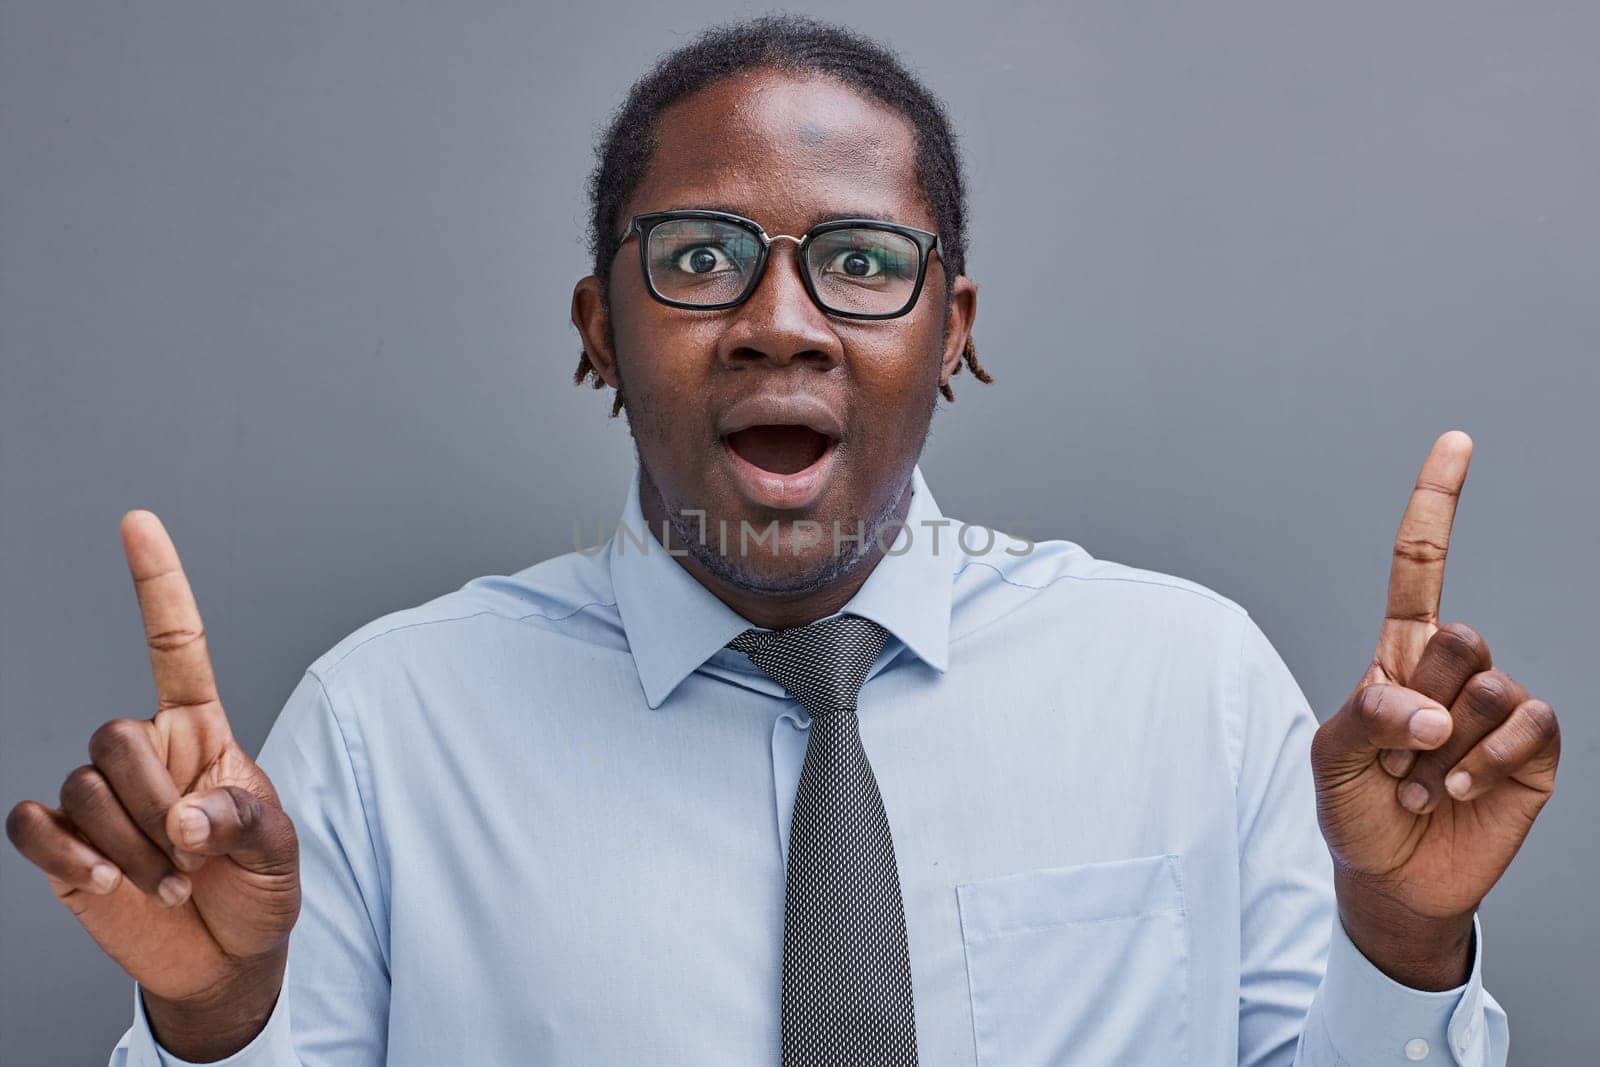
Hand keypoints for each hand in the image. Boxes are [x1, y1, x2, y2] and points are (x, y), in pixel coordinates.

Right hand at [7, 512, 299, 1049]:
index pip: (174, 643)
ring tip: (172, 882)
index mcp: (201, 730)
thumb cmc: (258, 889)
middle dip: (156, 802)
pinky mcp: (62, 844)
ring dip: (133, 848)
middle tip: (194, 856)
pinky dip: (69, 857)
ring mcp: (100, 797)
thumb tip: (186, 819)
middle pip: (115, 735)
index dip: (156, 583)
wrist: (225, 957)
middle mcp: (145, 752)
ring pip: (84, 786)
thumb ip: (243, 819)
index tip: (137, 521)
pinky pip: (35, 824)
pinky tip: (106, 883)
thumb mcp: (280, 850)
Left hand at [1309, 431, 1559, 987]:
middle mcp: (1453, 671)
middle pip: (1458, 635)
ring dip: (1442, 749)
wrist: (1391, 879)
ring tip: (1422, 782)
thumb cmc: (1355, 809)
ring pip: (1488, 684)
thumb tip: (1435, 709)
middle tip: (1398, 754)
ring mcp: (1497, 709)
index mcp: (1398, 655)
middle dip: (1421, 701)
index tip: (1456, 441)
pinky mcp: (1533, 751)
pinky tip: (1456, 793)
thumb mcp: (1332, 758)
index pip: (1420, 566)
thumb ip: (1369, 716)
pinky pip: (1526, 726)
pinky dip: (1483, 765)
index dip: (1437, 503)